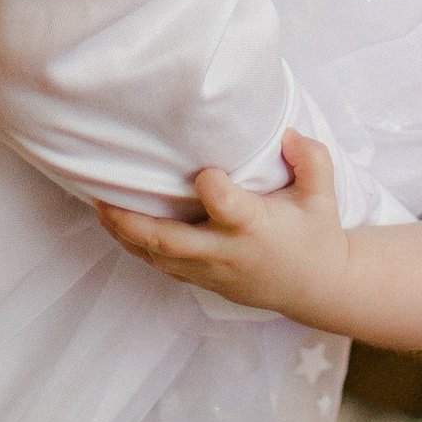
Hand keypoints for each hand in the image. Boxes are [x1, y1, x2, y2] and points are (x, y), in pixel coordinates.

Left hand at [95, 132, 354, 328]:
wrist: (315, 287)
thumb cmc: (315, 234)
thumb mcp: (323, 196)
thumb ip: (312, 161)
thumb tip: (289, 134)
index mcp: (255, 228)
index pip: (226, 208)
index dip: (212, 188)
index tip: (204, 170)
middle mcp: (226, 251)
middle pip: (170, 240)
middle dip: (133, 220)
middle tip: (103, 195)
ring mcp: (210, 270)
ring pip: (156, 255)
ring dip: (125, 232)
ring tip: (98, 205)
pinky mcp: (201, 279)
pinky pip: (160, 265)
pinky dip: (135, 246)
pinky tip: (116, 225)